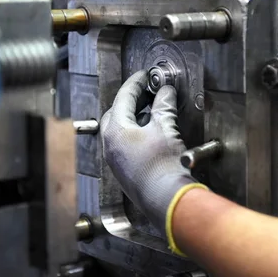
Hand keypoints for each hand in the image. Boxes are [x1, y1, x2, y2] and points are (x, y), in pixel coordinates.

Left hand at [101, 70, 202, 234]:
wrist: (167, 200)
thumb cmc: (164, 167)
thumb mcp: (166, 128)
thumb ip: (164, 106)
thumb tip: (165, 93)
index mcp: (116, 132)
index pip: (123, 98)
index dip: (136, 84)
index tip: (144, 77)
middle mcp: (110, 146)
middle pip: (116, 114)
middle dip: (131, 101)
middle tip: (146, 92)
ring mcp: (116, 161)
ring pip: (120, 131)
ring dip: (134, 118)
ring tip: (152, 111)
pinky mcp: (125, 173)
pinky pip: (125, 146)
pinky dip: (136, 134)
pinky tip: (151, 134)